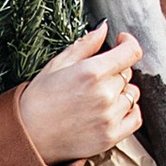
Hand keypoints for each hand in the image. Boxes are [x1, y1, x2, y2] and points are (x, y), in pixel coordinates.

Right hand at [16, 25, 141, 165]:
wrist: (29, 136)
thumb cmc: (39, 99)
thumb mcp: (57, 64)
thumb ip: (86, 45)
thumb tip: (104, 28)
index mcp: (91, 72)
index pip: (130, 52)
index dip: (128, 42)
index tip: (121, 41)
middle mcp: (104, 94)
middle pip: (127, 73)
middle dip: (115, 71)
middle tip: (95, 78)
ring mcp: (109, 117)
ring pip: (132, 94)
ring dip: (121, 92)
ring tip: (99, 96)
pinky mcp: (111, 137)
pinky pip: (136, 118)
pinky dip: (129, 111)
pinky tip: (113, 109)